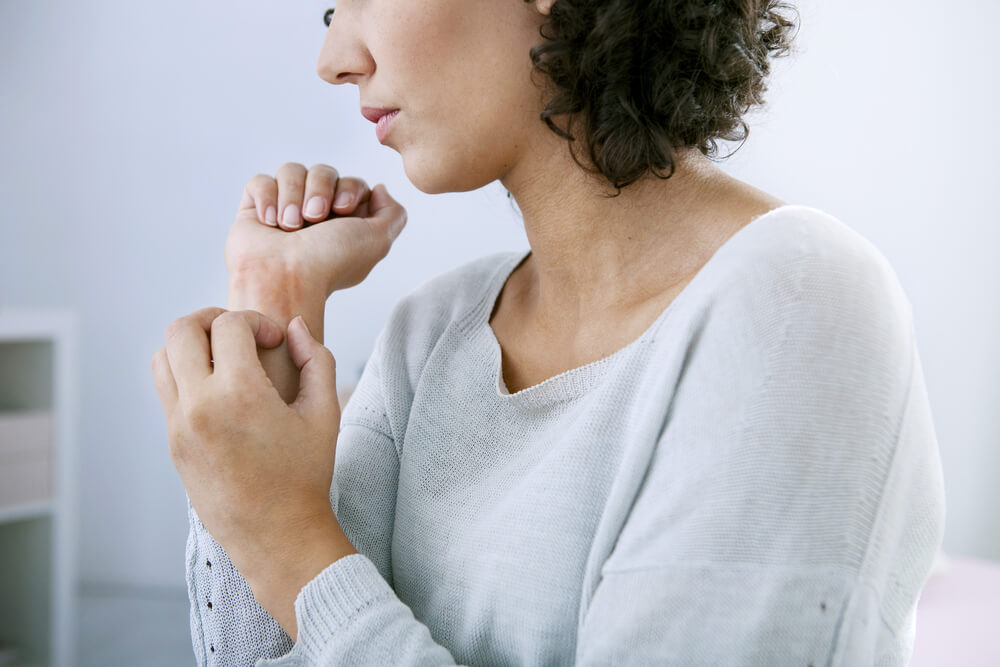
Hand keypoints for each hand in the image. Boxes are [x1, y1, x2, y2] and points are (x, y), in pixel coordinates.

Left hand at [151, 307, 353, 587]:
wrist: (276, 535)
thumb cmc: (305, 476)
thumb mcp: (325, 413)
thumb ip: (317, 359)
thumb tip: (293, 327)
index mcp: (240, 394)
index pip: (229, 325)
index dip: (257, 321)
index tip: (276, 340)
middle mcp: (199, 406)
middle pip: (181, 329)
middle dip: (213, 319)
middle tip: (241, 335)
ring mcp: (179, 426)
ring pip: (162, 357)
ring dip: (192, 346)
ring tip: (225, 359)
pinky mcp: (173, 443)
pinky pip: (166, 391)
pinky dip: (187, 375)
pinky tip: (220, 390)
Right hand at [225, 163, 407, 297]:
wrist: (285, 279)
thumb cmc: (330, 264)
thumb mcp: (378, 240)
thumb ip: (393, 214)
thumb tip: (379, 189)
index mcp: (344, 221)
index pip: (351, 182)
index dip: (349, 188)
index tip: (342, 210)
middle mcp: (315, 213)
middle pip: (323, 171)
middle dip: (320, 190)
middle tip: (314, 218)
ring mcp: (284, 209)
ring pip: (291, 170)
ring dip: (292, 195)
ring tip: (290, 226)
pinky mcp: (254, 209)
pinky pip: (261, 181)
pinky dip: (266, 197)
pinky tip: (270, 222)